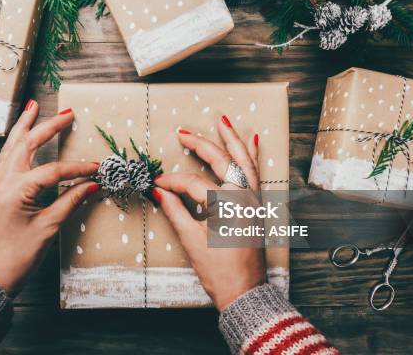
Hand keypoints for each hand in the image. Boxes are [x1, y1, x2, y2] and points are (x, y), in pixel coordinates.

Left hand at [0, 101, 99, 295]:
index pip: (53, 171)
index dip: (78, 168)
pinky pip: (7, 158)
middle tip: (67, 112)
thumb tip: (93, 184)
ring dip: (25, 126)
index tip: (97, 168)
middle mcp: (3, 182)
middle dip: (47, 126)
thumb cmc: (18, 256)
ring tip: (33, 107)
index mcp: (16, 191)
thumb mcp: (48, 228)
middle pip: (27, 145)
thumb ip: (71, 202)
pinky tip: (22, 136)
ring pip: (12, 147)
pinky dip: (17, 142)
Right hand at [152, 115, 265, 310]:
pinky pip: (255, 174)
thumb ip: (175, 210)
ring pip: (244, 161)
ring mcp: (253, 199)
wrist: (244, 291)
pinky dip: (252, 156)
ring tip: (223, 121)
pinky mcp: (256, 206)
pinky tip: (254, 141)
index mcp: (226, 202)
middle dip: (201, 144)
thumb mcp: (192, 240)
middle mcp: (244, 195)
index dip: (171, 182)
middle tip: (183, 132)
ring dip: (233, 140)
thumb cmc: (218, 270)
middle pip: (221, 162)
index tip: (155, 184)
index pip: (193, 184)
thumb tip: (157, 191)